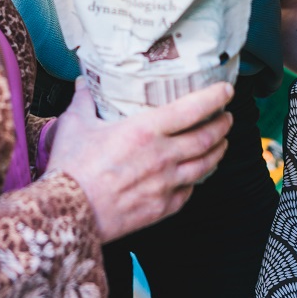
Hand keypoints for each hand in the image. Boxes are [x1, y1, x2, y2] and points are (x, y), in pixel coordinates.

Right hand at [47, 79, 232, 242]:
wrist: (69, 214)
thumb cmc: (71, 168)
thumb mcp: (75, 125)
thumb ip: (83, 101)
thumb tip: (82, 83)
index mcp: (145, 130)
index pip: (193, 109)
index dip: (215, 98)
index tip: (226, 91)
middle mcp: (163, 156)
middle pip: (207, 138)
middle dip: (222, 125)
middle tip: (227, 117)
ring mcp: (166, 184)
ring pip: (206, 165)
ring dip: (218, 151)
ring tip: (222, 143)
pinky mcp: (163, 208)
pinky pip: (189, 191)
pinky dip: (198, 180)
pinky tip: (197, 175)